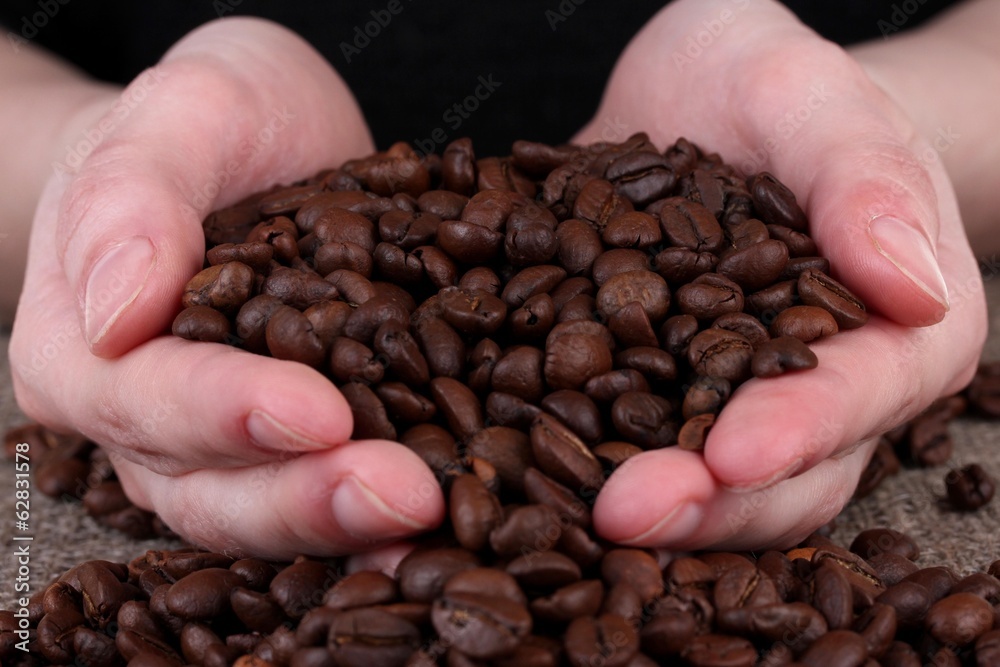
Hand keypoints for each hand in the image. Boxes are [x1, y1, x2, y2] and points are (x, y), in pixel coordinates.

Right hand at [9, 18, 443, 558]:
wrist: (254, 142)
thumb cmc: (211, 117)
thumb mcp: (184, 109)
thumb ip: (135, 192)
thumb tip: (117, 311)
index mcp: (85, 344)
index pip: (147, 395)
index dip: (229, 411)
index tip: (320, 412)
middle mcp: (140, 417)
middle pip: (208, 487)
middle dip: (308, 497)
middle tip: (408, 495)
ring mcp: (213, 445)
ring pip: (264, 514)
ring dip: (349, 525)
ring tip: (433, 518)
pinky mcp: (286, 446)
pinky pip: (320, 493)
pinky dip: (374, 521)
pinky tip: (439, 523)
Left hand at [576, 0, 986, 549]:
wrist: (705, 98)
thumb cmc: (776, 86)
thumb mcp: (811, 97)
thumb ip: (864, 179)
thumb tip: (915, 289)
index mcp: (893, 329)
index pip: (858, 393)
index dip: (798, 430)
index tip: (733, 456)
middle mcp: (820, 388)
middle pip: (780, 474)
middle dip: (706, 502)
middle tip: (624, 515)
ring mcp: (733, 403)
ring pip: (707, 488)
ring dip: (642, 509)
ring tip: (569, 515)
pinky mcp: (657, 394)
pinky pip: (627, 446)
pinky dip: (584, 469)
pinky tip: (523, 476)